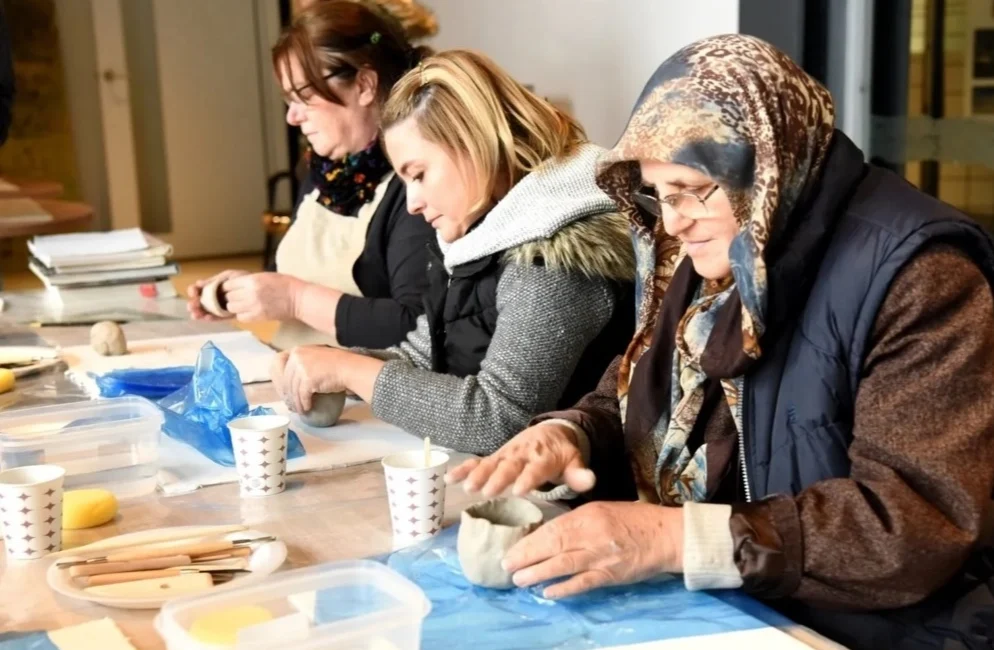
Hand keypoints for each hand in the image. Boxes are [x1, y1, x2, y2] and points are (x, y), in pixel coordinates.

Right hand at [186, 269, 248, 320]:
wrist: (258, 287)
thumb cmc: (242, 279)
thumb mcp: (228, 276)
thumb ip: (215, 280)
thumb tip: (198, 283)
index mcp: (212, 287)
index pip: (199, 289)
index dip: (193, 291)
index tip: (193, 292)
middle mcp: (214, 298)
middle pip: (200, 302)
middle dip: (194, 305)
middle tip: (192, 306)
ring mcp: (220, 307)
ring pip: (206, 312)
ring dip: (199, 314)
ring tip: (196, 314)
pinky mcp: (227, 315)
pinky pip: (218, 318)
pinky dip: (211, 318)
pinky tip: (206, 318)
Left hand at [223, 272, 303, 321]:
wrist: (299, 299)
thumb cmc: (286, 284)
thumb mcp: (265, 276)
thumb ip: (249, 281)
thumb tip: (235, 286)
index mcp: (252, 280)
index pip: (228, 285)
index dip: (228, 287)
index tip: (231, 289)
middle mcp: (250, 293)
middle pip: (228, 297)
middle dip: (230, 297)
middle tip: (237, 297)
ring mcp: (253, 306)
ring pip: (232, 308)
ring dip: (235, 307)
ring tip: (242, 305)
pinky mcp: (258, 317)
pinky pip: (240, 317)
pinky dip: (242, 315)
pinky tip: (248, 312)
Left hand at [270, 346, 352, 413]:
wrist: (349, 368)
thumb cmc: (336, 363)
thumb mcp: (314, 356)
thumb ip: (302, 363)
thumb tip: (290, 379)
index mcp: (297, 350)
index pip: (276, 363)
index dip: (277, 378)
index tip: (282, 389)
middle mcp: (296, 357)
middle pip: (284, 379)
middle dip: (286, 394)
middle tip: (290, 403)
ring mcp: (301, 368)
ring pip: (292, 390)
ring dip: (296, 402)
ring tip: (300, 410)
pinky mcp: (307, 380)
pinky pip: (302, 396)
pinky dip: (304, 404)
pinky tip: (307, 408)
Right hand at [445, 423, 594, 497]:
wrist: (551, 433)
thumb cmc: (562, 454)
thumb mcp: (574, 462)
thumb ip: (580, 474)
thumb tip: (591, 481)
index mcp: (543, 457)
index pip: (535, 469)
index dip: (528, 478)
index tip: (519, 490)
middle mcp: (522, 454)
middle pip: (509, 466)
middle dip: (498, 477)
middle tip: (486, 491)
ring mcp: (506, 455)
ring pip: (491, 463)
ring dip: (477, 474)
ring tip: (466, 487)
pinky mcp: (495, 457)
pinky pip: (478, 462)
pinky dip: (464, 468)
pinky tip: (449, 478)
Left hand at [504, 501, 683, 598]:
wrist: (665, 534)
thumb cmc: (633, 520)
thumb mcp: (601, 510)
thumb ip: (576, 522)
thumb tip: (549, 535)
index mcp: (588, 515)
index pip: (552, 529)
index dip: (530, 541)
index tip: (513, 549)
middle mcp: (591, 533)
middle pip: (552, 545)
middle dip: (527, 556)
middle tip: (507, 565)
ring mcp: (601, 555)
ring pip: (563, 564)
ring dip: (538, 573)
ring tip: (519, 579)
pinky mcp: (611, 574)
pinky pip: (583, 582)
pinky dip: (564, 588)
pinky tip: (548, 592)